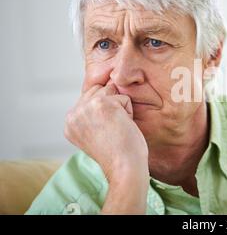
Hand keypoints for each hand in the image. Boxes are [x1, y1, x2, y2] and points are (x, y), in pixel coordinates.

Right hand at [64, 83, 148, 213]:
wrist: (124, 167)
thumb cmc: (117, 153)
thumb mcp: (94, 132)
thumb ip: (90, 114)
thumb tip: (104, 87)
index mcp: (69, 122)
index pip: (88, 98)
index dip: (105, 111)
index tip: (106, 131)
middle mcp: (73, 114)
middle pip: (99, 90)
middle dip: (112, 106)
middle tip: (113, 130)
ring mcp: (86, 108)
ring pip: (111, 91)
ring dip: (121, 108)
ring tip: (118, 128)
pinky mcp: (103, 104)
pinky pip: (124, 98)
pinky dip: (129, 112)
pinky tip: (123, 127)